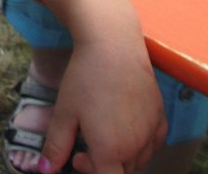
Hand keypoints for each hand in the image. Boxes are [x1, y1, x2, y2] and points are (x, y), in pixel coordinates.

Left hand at [44, 38, 165, 172]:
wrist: (113, 45)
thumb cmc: (85, 78)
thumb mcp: (64, 113)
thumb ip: (56, 146)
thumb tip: (46, 170)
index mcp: (110, 150)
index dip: (90, 172)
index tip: (78, 157)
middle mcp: (136, 146)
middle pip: (123, 171)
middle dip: (104, 164)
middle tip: (86, 141)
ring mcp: (151, 131)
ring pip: (140, 159)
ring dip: (123, 155)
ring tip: (105, 130)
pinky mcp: (161, 115)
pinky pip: (154, 142)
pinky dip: (142, 144)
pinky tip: (128, 126)